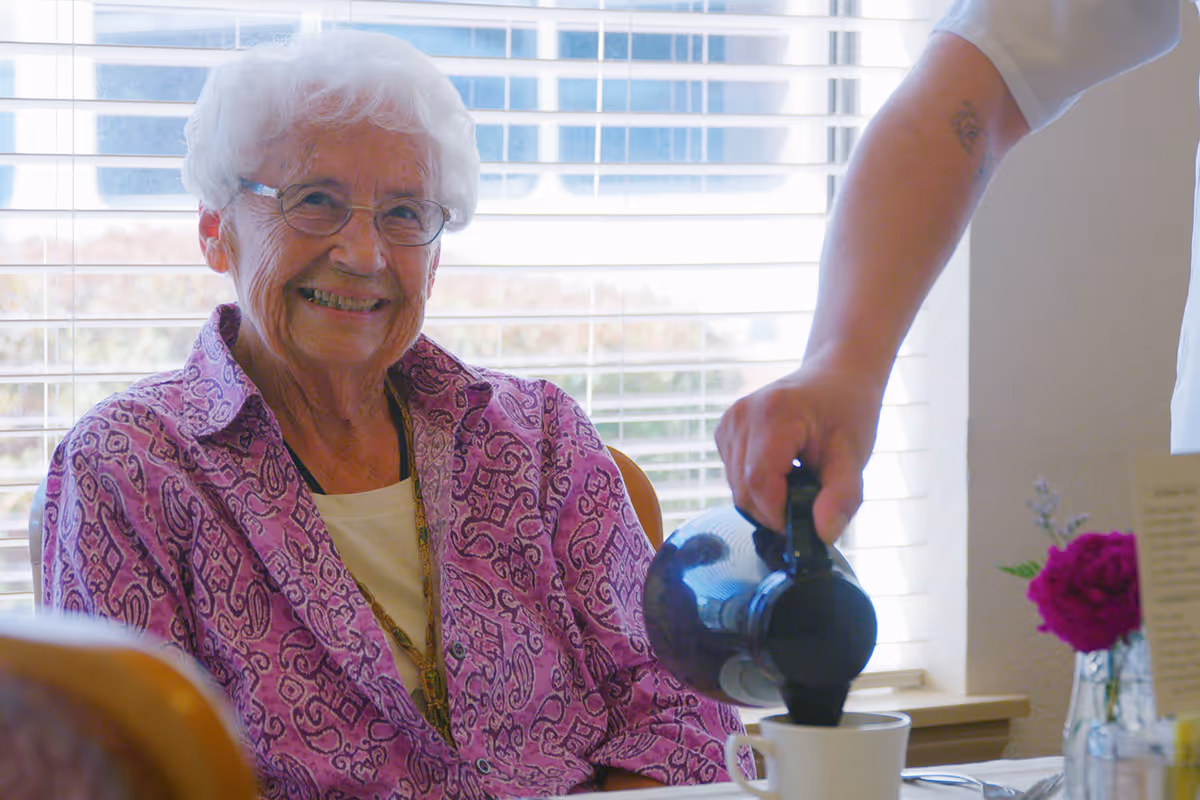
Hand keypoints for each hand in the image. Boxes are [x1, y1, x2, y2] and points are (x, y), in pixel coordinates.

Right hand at [715, 353, 884, 541]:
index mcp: (773, 415)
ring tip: (799, 483)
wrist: (835, 375)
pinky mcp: (725, 429)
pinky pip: (734, 475)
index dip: (780, 514)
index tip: (808, 521)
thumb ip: (841, 496)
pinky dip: (757, 485)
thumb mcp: (853, 456)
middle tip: (808, 506)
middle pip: (743, 489)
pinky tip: (782, 471)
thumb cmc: (847, 411)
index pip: (759, 483)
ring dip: (766, 499)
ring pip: (736, 487)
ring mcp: (729, 421)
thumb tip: (823, 534)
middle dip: (774, 511)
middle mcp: (742, 415)